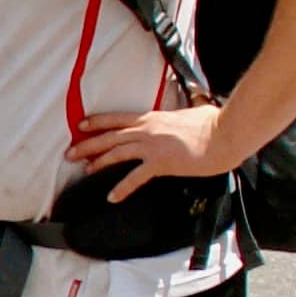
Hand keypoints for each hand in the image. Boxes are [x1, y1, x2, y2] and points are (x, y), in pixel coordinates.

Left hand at [70, 105, 237, 201]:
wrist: (226, 135)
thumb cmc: (215, 123)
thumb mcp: (195, 109)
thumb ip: (187, 107)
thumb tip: (196, 99)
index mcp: (153, 117)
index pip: (118, 118)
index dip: (98, 122)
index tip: (81, 126)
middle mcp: (148, 130)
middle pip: (110, 136)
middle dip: (88, 144)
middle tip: (69, 153)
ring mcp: (152, 146)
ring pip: (116, 153)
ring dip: (98, 162)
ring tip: (84, 170)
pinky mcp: (161, 163)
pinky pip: (135, 177)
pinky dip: (121, 188)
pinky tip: (111, 197)